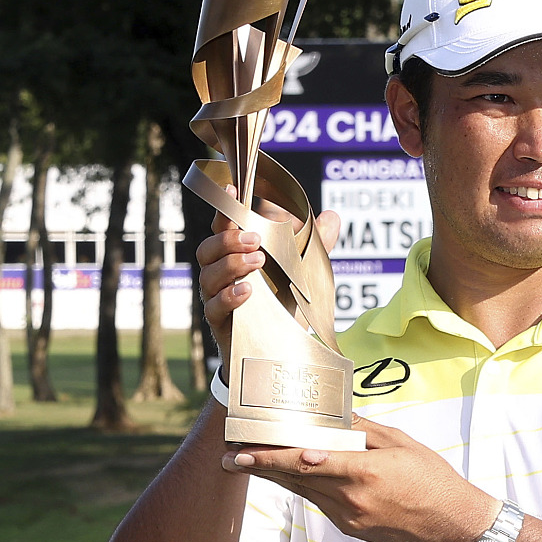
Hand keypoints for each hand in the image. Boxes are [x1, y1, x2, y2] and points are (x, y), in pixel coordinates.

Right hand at [196, 207, 341, 371]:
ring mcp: (216, 299)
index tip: (232, 190)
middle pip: (208, 250)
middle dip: (229, 240)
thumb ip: (314, 247)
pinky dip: (230, 297)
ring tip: (257, 261)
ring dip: (232, 264)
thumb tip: (332, 217)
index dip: (224, 209)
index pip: (223, 229)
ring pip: (209, 276)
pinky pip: (215, 307)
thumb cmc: (283, 306)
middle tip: (255, 240)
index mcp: (235, 257)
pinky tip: (248, 292)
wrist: (278, 352)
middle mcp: (220, 275)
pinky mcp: (220, 324)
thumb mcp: (302, 275)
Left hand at [223, 418, 497, 541]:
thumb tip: (336, 416)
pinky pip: (321, 503)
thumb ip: (364, 431)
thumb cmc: (433, 479)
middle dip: (261, 468)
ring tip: (249, 463)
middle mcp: (350, 499)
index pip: (307, 463)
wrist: (453, 525)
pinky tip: (294, 476)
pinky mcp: (352, 529)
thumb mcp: (401, 444)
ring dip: (278, 477)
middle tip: (230, 458)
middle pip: (296, 480)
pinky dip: (306, 487)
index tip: (244, 451)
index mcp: (363, 472)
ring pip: (304, 493)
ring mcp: (349, 518)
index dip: (272, 458)